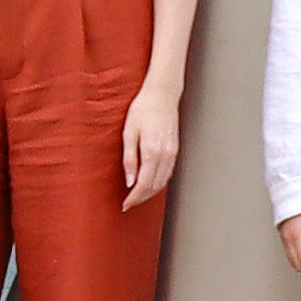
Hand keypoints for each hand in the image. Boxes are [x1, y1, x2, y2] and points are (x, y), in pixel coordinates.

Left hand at [119, 83, 182, 209]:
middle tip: (129, 204)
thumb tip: (130, 182)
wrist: (161, 95)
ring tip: (137, 197)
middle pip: (154, 187)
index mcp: (152, 152)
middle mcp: (165, 155)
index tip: (125, 204)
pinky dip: (158, 183)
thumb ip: (129, 160)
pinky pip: (168, 173)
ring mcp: (173, 153)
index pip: (144, 184)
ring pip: (163, 182)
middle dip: (141, 198)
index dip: (134, 198)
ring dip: (150, 193)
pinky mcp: (175, 150)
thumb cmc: (143, 110)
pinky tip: (149, 183)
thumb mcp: (129, 133)